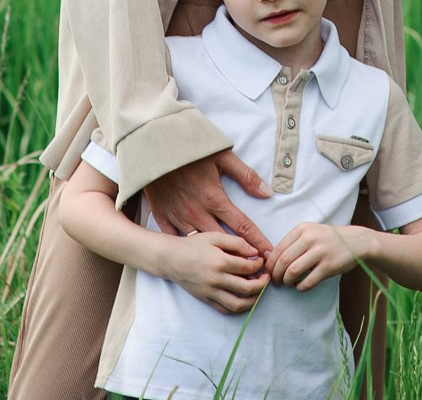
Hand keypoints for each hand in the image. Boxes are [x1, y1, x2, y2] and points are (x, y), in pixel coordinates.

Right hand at [144, 151, 273, 257]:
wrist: (153, 151)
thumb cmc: (190, 152)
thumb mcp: (222, 156)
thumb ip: (245, 176)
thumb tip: (267, 193)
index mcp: (215, 199)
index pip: (242, 225)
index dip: (257, 241)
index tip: (268, 254)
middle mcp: (198, 213)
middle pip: (224, 243)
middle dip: (240, 257)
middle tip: (254, 269)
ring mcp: (179, 218)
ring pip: (202, 246)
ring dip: (216, 259)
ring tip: (231, 271)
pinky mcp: (164, 219)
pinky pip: (178, 241)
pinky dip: (189, 250)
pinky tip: (197, 260)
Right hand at [158, 230, 270, 313]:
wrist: (171, 259)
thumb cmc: (194, 245)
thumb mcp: (215, 236)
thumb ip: (237, 243)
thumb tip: (255, 252)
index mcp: (220, 262)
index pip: (249, 268)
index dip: (259, 265)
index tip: (260, 261)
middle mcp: (216, 280)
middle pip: (248, 288)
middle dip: (262, 284)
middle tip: (265, 277)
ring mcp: (210, 292)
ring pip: (238, 304)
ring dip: (253, 300)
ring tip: (258, 291)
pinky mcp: (206, 300)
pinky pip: (225, 310)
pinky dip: (238, 308)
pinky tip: (244, 300)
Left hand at [269, 222, 368, 290]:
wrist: (356, 241)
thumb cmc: (329, 239)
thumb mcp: (311, 232)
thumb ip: (293, 242)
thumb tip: (269, 259)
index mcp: (302, 229)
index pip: (278, 249)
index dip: (271, 264)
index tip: (269, 272)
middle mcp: (310, 238)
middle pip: (283, 261)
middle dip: (276, 275)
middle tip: (276, 282)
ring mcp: (320, 252)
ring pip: (293, 272)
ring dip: (287, 282)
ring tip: (288, 284)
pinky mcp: (329, 266)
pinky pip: (308, 282)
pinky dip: (300, 287)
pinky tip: (300, 287)